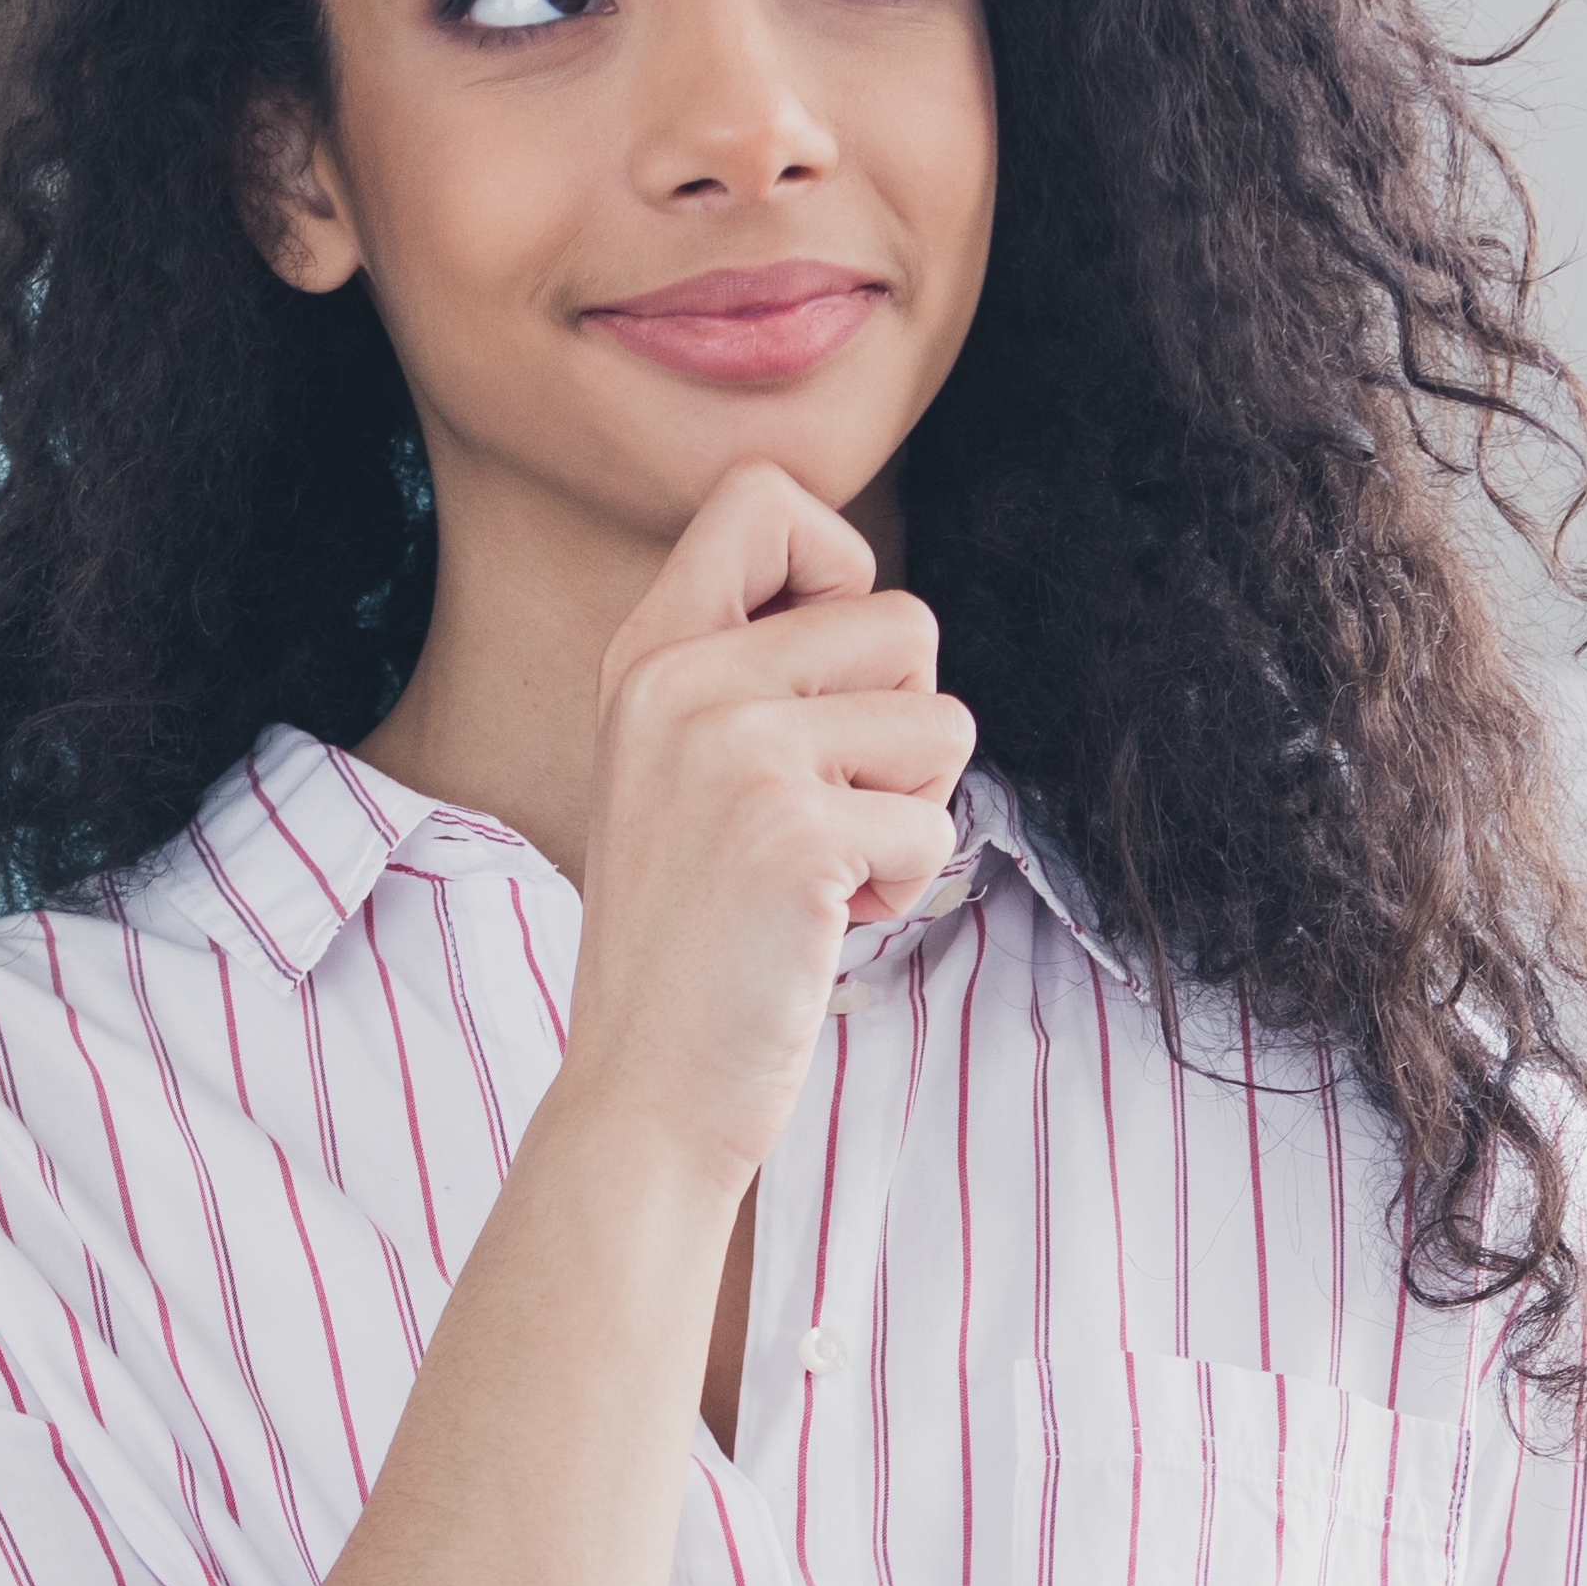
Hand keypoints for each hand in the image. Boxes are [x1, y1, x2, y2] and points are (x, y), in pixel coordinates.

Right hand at [545, 462, 972, 1188]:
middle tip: (836, 808)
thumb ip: (752, 675)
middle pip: (902, 619)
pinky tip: (828, 921)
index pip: (764, 497)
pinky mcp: (791, 830)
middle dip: (907, 724)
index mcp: (649, 652)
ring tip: (829, 868)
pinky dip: (907, 886)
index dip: (840, 565)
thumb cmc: (695, 935)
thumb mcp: (684, 769)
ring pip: (941, 720)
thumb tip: (880, 608)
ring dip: (915, 810)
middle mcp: (680, 680)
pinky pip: (936, 824)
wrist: (645, 1088)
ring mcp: (732, 750)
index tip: (827, 675)